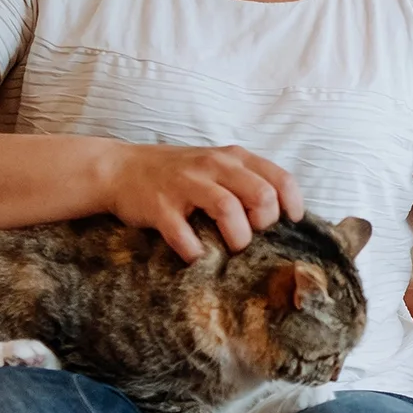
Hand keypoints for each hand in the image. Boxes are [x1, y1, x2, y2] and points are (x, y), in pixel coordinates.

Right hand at [101, 142, 304, 260]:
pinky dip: (194, 251)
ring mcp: (186, 184)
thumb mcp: (216, 166)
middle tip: (251, 237)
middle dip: (263, 225)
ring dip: (236, 238)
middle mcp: (213, 165)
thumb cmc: (178, 174)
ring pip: (229, 209)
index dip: (292, 204)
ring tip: (230, 249)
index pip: (281, 178)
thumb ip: (246, 181)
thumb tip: (280, 215)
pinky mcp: (160, 205)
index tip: (290, 223)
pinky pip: (184, 234)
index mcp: (233, 157)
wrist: (119, 169)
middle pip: (261, 195)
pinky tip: (195, 255)